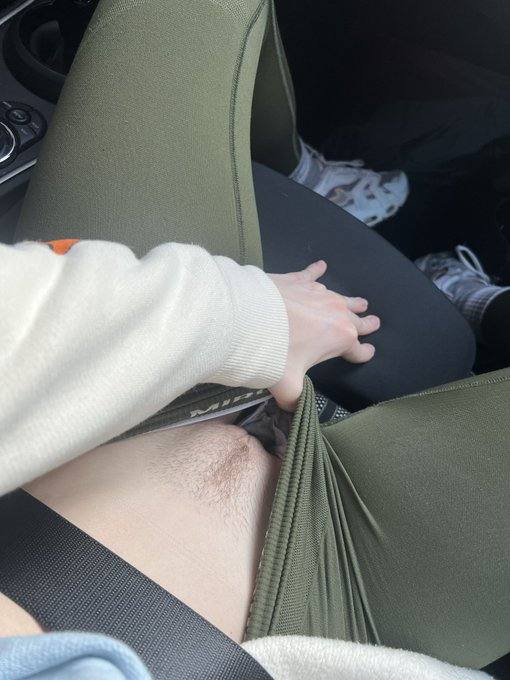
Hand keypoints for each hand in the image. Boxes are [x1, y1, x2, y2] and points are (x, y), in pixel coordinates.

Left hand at [269, 260, 379, 410]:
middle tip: (375, 322)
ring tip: (361, 302)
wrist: (249, 317)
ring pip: (342, 298)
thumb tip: (293, 410)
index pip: (359, 350)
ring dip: (351, 302)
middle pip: (358, 320)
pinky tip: (321, 265)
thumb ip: (294, 400)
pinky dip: (317, 271)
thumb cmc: (273, 352)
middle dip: (367, 323)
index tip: (369, 354)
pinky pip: (313, 274)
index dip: (365, 354)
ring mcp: (318, 294)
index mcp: (340, 339)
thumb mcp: (286, 385)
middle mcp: (336, 314)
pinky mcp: (299, 280)